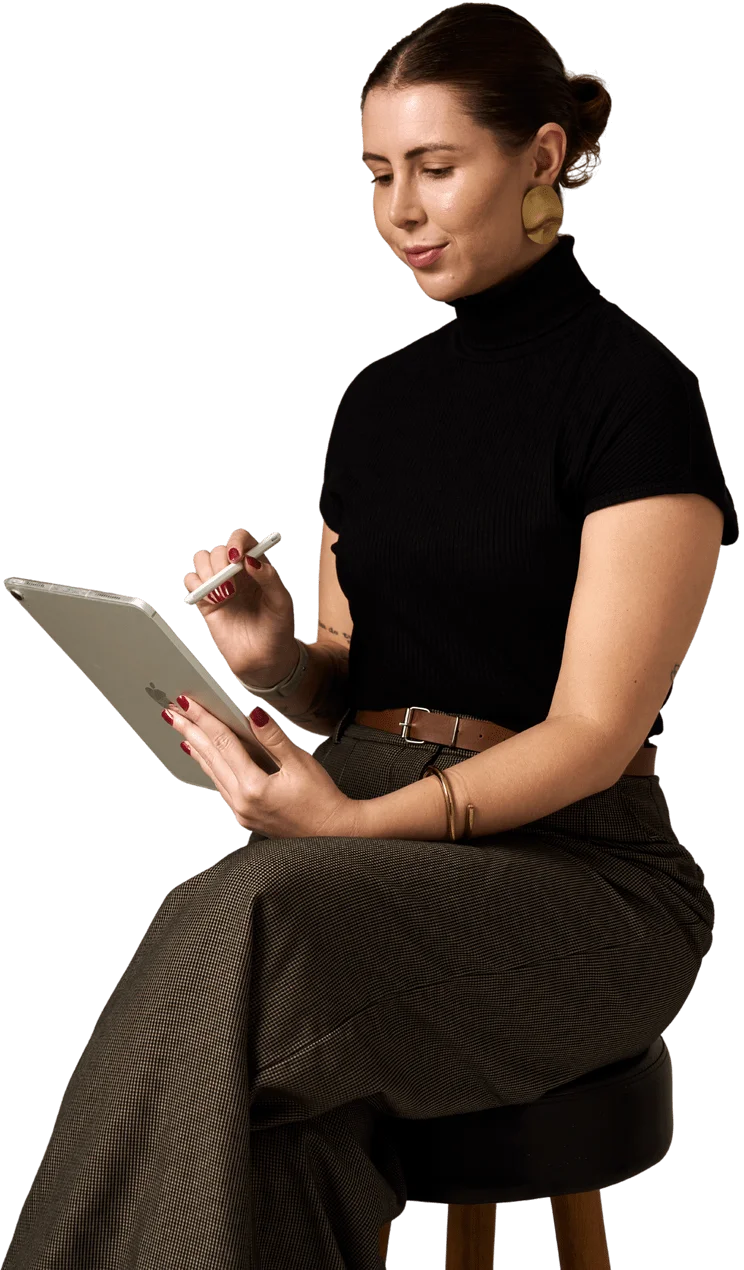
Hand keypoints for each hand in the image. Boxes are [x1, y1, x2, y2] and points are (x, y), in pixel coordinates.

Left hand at [163, 695, 362, 837]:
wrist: (334, 833)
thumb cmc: (323, 799)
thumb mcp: (301, 763)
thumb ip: (274, 738)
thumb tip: (254, 714)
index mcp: (255, 787)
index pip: (223, 744)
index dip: (204, 720)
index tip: (187, 702)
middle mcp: (242, 802)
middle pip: (210, 758)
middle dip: (190, 732)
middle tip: (171, 712)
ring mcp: (242, 812)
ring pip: (212, 773)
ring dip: (196, 749)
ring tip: (182, 731)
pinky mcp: (246, 816)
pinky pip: (222, 787)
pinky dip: (211, 767)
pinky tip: (204, 757)